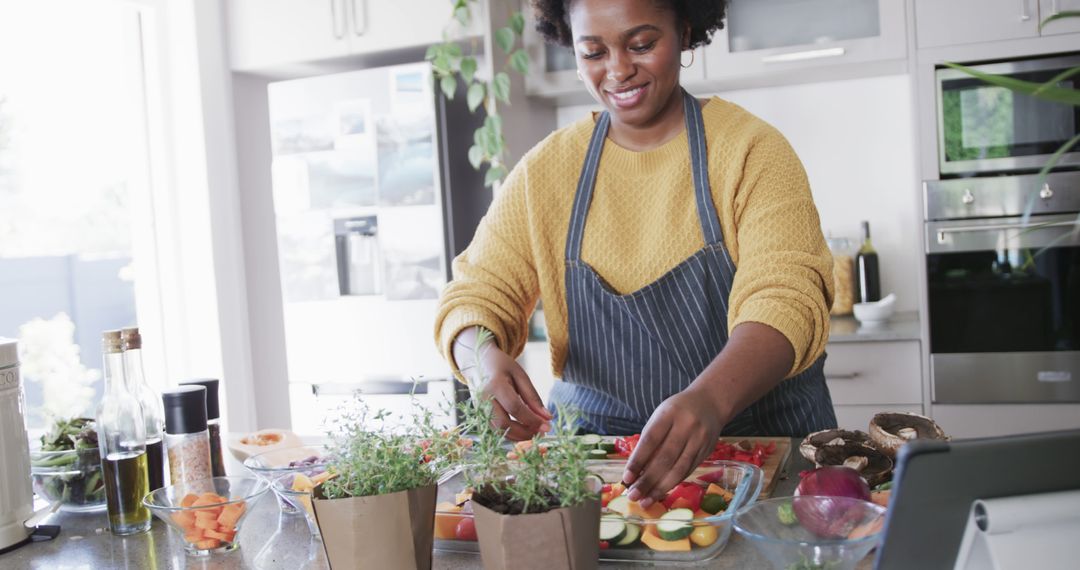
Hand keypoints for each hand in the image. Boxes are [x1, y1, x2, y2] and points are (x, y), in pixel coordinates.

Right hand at [453, 328, 551, 440]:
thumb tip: (547, 418)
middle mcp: (483, 399)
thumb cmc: (500, 366)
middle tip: (541, 433)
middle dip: (525, 432)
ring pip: (498, 431)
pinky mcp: (479, 415)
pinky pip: (495, 430)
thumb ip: (532, 397)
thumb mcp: (520, 375)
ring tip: (534, 432)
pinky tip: (523, 430)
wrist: (475, 362)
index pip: (515, 408)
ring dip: (518, 436)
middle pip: (503, 424)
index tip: (547, 426)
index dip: (532, 420)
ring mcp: (479, 409)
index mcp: (495, 384)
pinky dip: (510, 433)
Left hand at [621, 386, 724, 506]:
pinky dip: (673, 483)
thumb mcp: (660, 416)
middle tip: (634, 496)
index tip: (626, 478)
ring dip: (661, 488)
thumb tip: (635, 471)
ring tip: (646, 501)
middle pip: (665, 458)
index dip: (638, 461)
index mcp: (669, 414)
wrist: (710, 403)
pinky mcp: (707, 451)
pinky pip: (688, 470)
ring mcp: (699, 439)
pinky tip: (662, 492)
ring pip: (679, 468)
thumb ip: (649, 440)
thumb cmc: (677, 411)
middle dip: (648, 480)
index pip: (650, 440)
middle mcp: (686, 426)